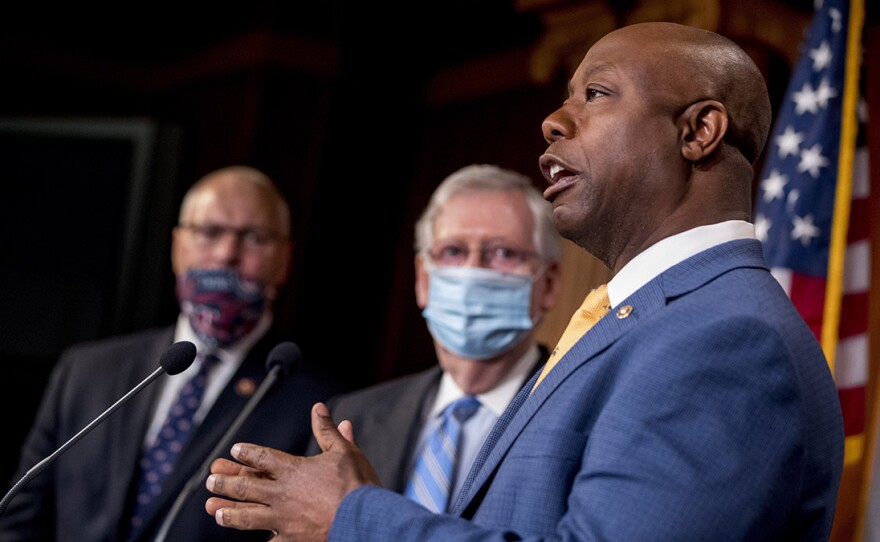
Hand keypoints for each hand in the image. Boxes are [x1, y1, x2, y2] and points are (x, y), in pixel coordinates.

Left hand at [205, 402, 380, 540]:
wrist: (363, 520)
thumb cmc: (356, 486)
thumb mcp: (344, 451)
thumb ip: (327, 430)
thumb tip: (318, 409)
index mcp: (293, 470)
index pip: (262, 457)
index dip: (246, 453)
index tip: (234, 450)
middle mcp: (282, 493)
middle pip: (245, 486)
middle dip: (226, 481)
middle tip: (212, 480)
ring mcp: (283, 518)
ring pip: (246, 515)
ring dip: (228, 511)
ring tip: (214, 509)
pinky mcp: (290, 539)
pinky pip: (267, 541)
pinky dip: (258, 539)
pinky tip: (246, 540)